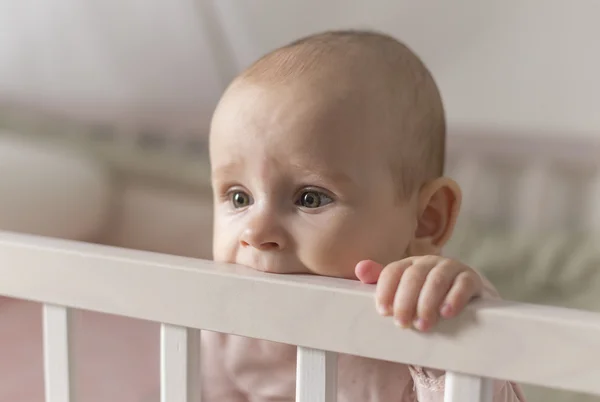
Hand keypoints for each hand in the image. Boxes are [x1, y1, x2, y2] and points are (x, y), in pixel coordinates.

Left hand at [355, 256, 482, 331]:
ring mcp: (451, 268)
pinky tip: (446, 313)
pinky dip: (454, 298)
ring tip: (423, 325)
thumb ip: (382, 282)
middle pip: (413, 275)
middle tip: (402, 324)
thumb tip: (359, 269)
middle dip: (405, 300)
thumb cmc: (429, 300)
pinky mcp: (471, 279)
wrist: (469, 303)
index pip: (392, 271)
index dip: (385, 290)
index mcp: (409, 265)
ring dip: (427, 303)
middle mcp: (429, 262)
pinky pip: (463, 284)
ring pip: (437, 279)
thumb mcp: (405, 293)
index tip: (383, 312)